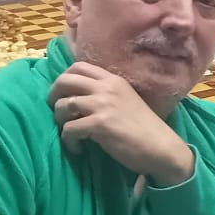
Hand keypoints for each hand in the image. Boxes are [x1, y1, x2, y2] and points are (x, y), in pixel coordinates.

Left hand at [48, 62, 194, 184]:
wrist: (161, 147)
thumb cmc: (144, 128)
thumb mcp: (126, 100)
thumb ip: (106, 94)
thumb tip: (77, 98)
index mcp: (114, 80)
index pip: (78, 66)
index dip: (64, 79)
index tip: (64, 95)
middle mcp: (107, 88)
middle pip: (65, 80)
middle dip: (54, 96)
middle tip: (58, 111)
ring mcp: (103, 105)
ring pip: (63, 105)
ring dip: (60, 120)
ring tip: (69, 133)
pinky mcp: (99, 124)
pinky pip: (68, 129)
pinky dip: (68, 141)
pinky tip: (78, 148)